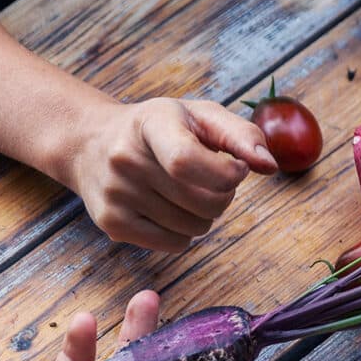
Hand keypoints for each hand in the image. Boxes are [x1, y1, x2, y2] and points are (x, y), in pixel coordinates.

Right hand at [65, 96, 276, 251]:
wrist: (92, 143)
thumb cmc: (160, 129)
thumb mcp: (199, 116)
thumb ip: (242, 135)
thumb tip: (269, 166)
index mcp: (151, 122)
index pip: (186, 160)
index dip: (226, 174)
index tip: (238, 169)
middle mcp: (125, 158)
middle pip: (205, 202)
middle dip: (223, 195)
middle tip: (211, 179)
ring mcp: (115, 193)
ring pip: (194, 227)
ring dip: (204, 214)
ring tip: (186, 191)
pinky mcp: (111, 223)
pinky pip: (174, 245)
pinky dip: (185, 233)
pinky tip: (170, 208)